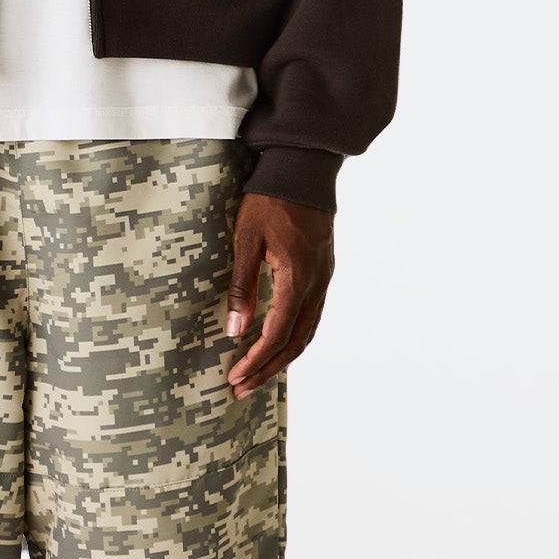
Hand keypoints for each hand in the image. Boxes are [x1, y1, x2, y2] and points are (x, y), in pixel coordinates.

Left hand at [225, 192, 335, 396]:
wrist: (302, 171)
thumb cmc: (270, 201)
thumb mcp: (246, 241)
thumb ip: (241, 287)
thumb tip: (234, 329)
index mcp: (297, 278)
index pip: (277, 333)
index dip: (256, 360)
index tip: (235, 377)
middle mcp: (316, 285)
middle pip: (295, 341)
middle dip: (268, 368)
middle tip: (241, 387)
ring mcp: (323, 279)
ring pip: (307, 331)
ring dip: (282, 356)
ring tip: (257, 374)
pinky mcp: (322, 272)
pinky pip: (312, 316)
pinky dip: (295, 337)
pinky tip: (279, 343)